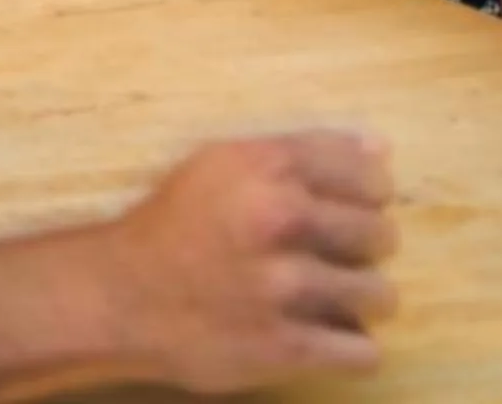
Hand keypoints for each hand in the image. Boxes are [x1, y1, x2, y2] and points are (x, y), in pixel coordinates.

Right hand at [113, 133, 399, 391]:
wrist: (120, 296)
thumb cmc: (174, 224)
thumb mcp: (223, 165)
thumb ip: (299, 152)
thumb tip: (381, 148)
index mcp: (267, 168)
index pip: (366, 171)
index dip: (370, 193)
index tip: (354, 207)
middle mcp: (279, 220)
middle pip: (380, 233)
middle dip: (367, 247)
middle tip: (339, 256)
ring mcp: (283, 287)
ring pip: (379, 294)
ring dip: (363, 300)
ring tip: (336, 300)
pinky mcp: (283, 347)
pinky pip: (361, 353)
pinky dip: (352, 349)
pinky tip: (330, 339)